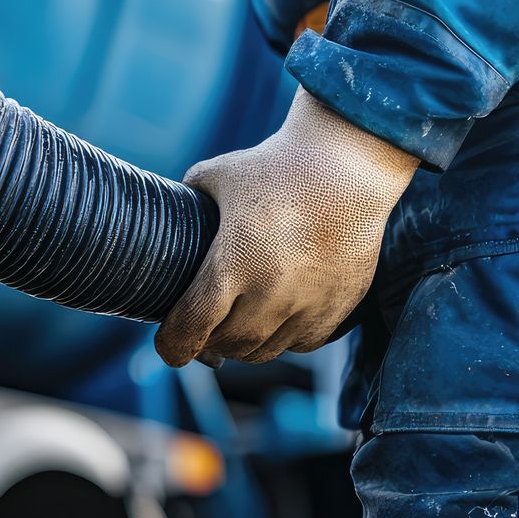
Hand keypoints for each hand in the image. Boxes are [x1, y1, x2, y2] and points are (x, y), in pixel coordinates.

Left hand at [155, 89, 418, 366]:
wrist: (349, 166)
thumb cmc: (277, 167)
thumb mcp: (218, 176)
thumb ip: (189, 201)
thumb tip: (170, 215)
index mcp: (232, 265)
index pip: (191, 329)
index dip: (173, 346)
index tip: (169, 349)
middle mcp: (269, 294)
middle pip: (227, 345)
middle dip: (208, 342)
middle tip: (202, 331)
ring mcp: (307, 306)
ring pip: (264, 351)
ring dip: (245, 344)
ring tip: (237, 325)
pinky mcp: (336, 309)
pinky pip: (300, 344)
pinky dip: (284, 337)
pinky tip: (277, 316)